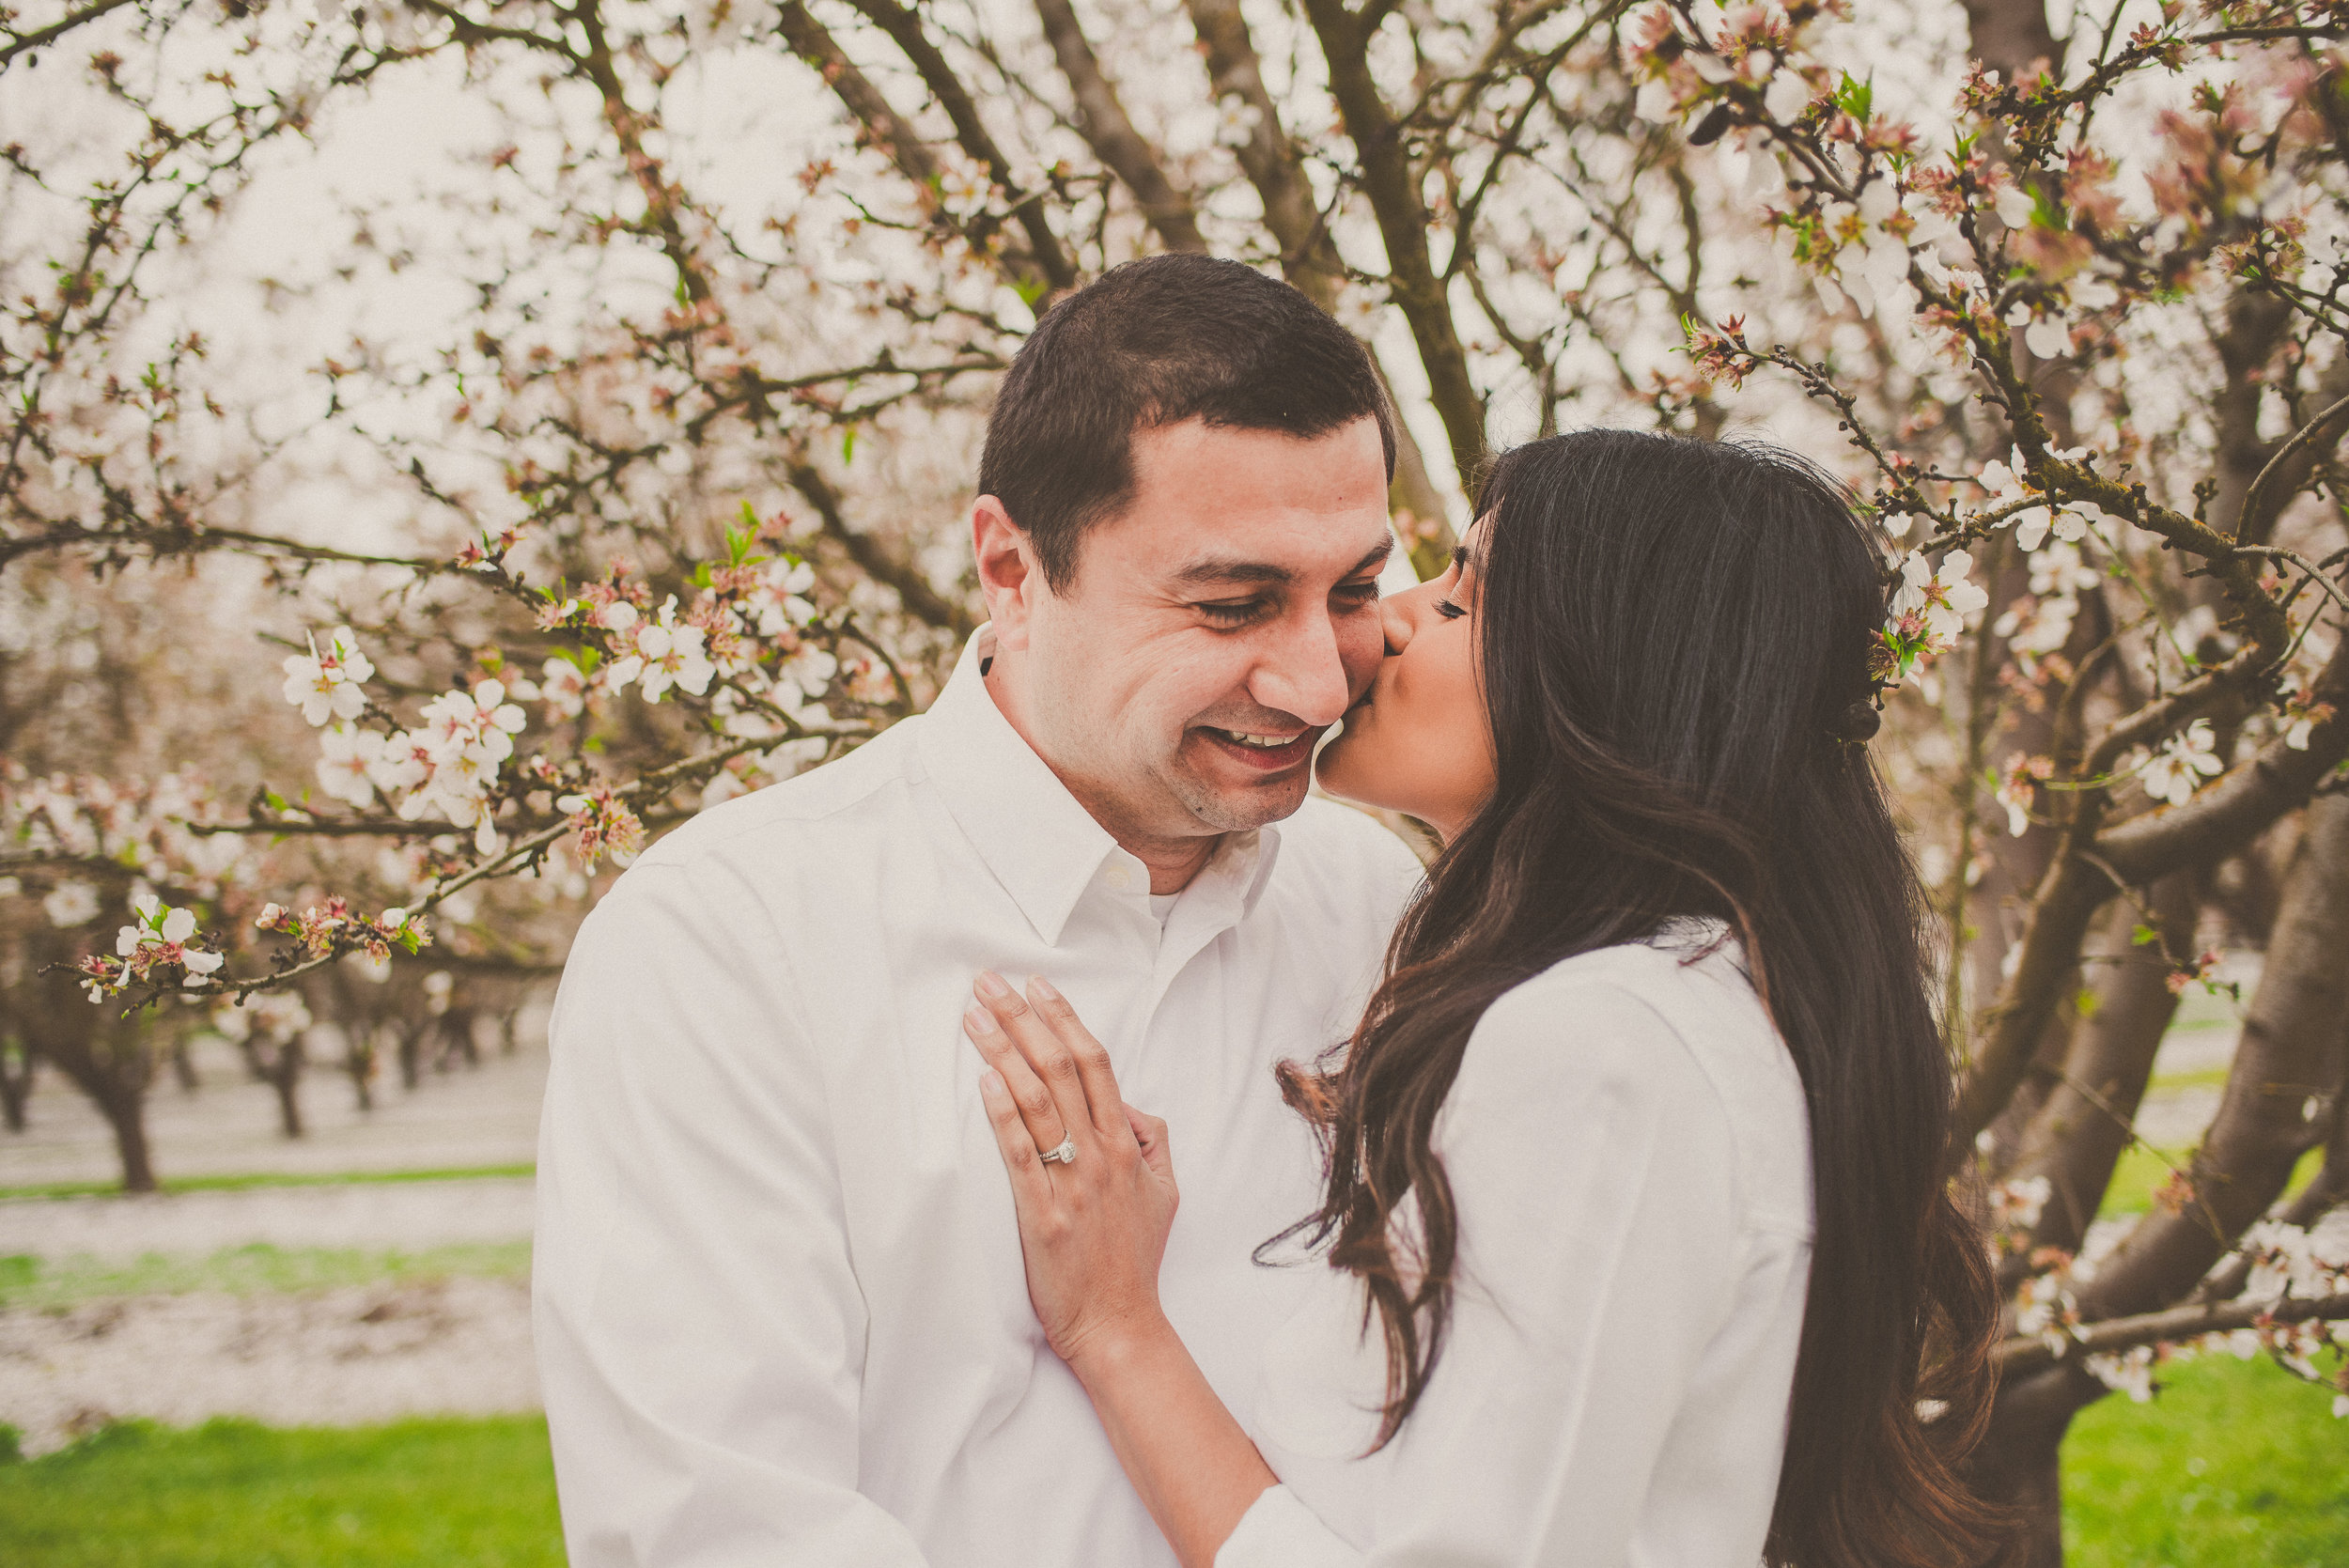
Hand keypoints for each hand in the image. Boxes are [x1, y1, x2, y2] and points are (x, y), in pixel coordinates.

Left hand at [966, 971, 1178, 1374]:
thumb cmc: (1135, 1259)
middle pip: (1060, 1069)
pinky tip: (984, 1082)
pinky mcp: (1042, 1216)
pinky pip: (1020, 1156)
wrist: (1120, 1324)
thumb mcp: (1166, 1191)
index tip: (1035, 984)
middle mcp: (1101, 1155)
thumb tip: (1132, 1105)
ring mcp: (1072, 1184)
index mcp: (1128, 1143)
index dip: (1064, 1018)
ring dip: (1003, 1052)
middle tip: (988, 982)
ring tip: (973, 1017)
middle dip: (1022, 1019)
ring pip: (1037, 1102)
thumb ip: (1154, 1140)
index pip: (1095, 1062)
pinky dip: (1002, 1115)